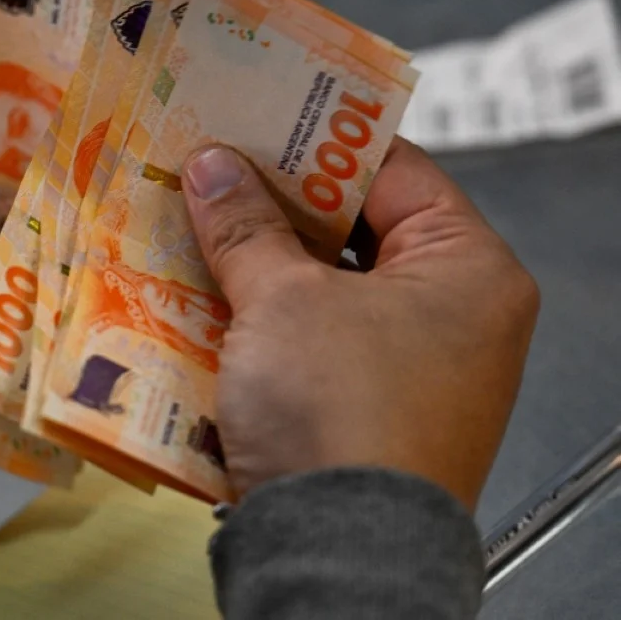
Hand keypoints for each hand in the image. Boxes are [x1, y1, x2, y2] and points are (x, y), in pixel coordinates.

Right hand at [182, 139, 538, 510]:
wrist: (335, 554)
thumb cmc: (340, 418)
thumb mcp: (282, 300)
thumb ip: (245, 225)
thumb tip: (214, 167)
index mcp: (469, 270)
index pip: (393, 169)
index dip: (318, 137)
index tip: (258, 114)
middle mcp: (456, 315)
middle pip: (356, 229)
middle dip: (276, 203)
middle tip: (215, 166)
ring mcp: (413, 366)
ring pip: (329, 286)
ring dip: (263, 261)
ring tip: (198, 223)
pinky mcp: (366, 408)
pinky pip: (314, 338)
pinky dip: (265, 316)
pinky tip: (206, 294)